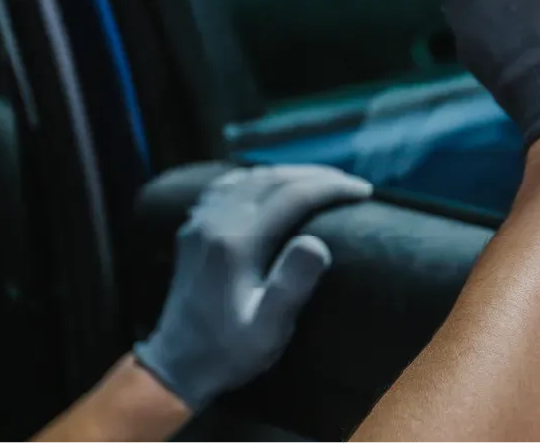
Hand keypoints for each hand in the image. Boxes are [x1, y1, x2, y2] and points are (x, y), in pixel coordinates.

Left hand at [132, 164, 371, 410]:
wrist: (177, 364)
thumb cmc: (228, 351)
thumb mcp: (266, 329)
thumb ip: (290, 285)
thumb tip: (317, 242)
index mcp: (236, 242)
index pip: (292, 195)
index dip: (330, 188)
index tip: (362, 192)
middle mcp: (215, 221)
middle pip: (271, 178)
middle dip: (315, 175)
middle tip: (350, 184)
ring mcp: (199, 221)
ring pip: (249, 177)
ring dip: (289, 174)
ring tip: (321, 182)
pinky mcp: (193, 228)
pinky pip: (227, 187)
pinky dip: (258, 179)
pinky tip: (271, 186)